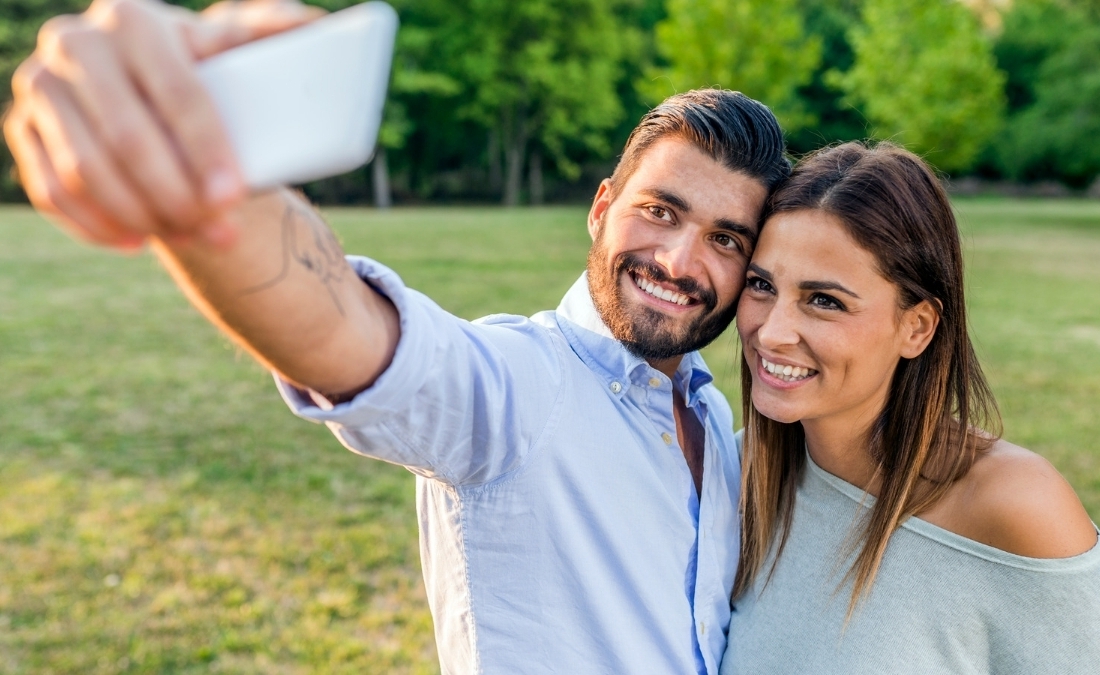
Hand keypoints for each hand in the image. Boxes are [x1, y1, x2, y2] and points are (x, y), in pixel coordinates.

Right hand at [3, 0, 323, 249]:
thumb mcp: (236, 47)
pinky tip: (139, 241)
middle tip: (221, 229)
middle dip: (177, 193)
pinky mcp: (22, 128)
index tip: (234, 193)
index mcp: (132, 18)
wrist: (148, 88)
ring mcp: (40, 86)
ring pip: (86, 170)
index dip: (206, 148)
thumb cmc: (204, 69)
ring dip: (144, 215)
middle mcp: (74, 44)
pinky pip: (53, 190)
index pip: (176, 92)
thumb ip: (272, 34)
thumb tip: (317, 27)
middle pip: (127, 138)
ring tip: (194, 237)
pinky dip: (96, 224)